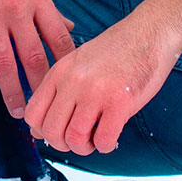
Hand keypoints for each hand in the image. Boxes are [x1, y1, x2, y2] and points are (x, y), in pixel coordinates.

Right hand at [0, 0, 74, 116]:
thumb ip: (49, 8)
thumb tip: (70, 29)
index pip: (58, 37)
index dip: (66, 63)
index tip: (70, 83)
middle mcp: (15, 10)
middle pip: (34, 56)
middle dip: (41, 86)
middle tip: (46, 108)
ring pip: (4, 63)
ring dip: (13, 91)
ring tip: (20, 112)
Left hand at [23, 0, 181, 155]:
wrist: (149, 32)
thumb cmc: (116, 50)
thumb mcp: (77, 63)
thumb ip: (58, 91)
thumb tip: (38, 129)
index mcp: (59, 71)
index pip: (33, 114)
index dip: (43, 131)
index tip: (58, 131)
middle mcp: (73, 82)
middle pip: (51, 131)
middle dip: (64, 144)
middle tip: (79, 139)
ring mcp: (95, 92)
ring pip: (74, 139)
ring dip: (85, 148)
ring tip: (95, 138)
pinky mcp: (120, 102)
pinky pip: (103, 141)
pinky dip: (105, 146)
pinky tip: (111, 136)